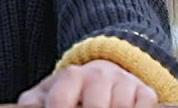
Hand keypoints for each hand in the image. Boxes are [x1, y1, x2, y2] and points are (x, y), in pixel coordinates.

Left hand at [17, 60, 158, 107]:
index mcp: (70, 76)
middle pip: (96, 107)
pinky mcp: (144, 91)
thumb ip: (33, 103)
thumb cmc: (70, 92)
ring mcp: (123, 82)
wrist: (102, 74)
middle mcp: (98, 75)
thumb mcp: (47, 94)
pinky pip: (144, 107)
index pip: (61, 102)